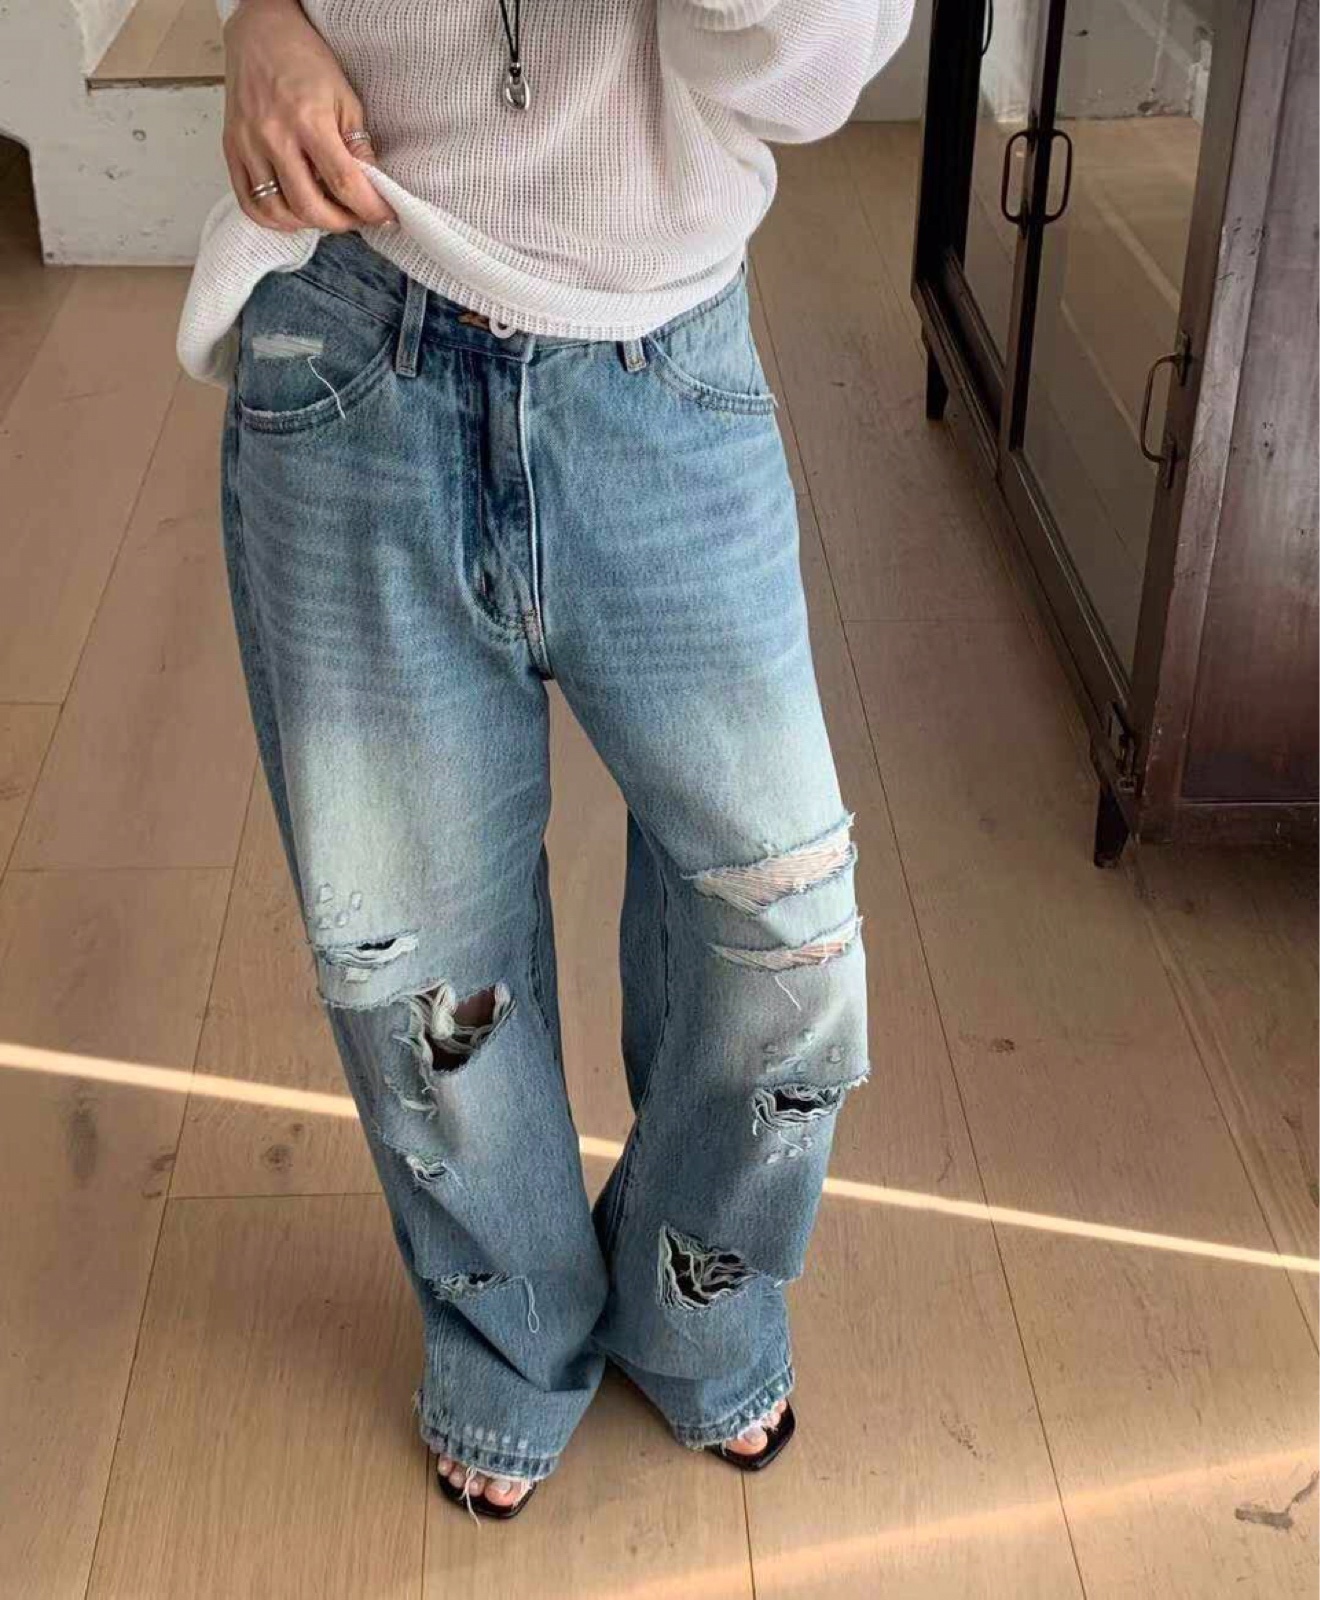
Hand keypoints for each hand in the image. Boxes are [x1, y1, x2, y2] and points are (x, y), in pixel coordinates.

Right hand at [221, 0, 397, 232]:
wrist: (260, 33)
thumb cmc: (306, 61)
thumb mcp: (345, 97)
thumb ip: (358, 145)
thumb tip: (373, 187)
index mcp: (308, 120)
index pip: (344, 183)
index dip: (369, 209)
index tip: (385, 217)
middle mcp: (274, 136)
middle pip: (310, 207)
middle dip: (341, 222)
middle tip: (356, 216)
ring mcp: (248, 145)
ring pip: (279, 212)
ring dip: (308, 224)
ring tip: (326, 212)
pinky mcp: (231, 149)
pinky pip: (250, 203)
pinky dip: (274, 218)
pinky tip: (293, 212)